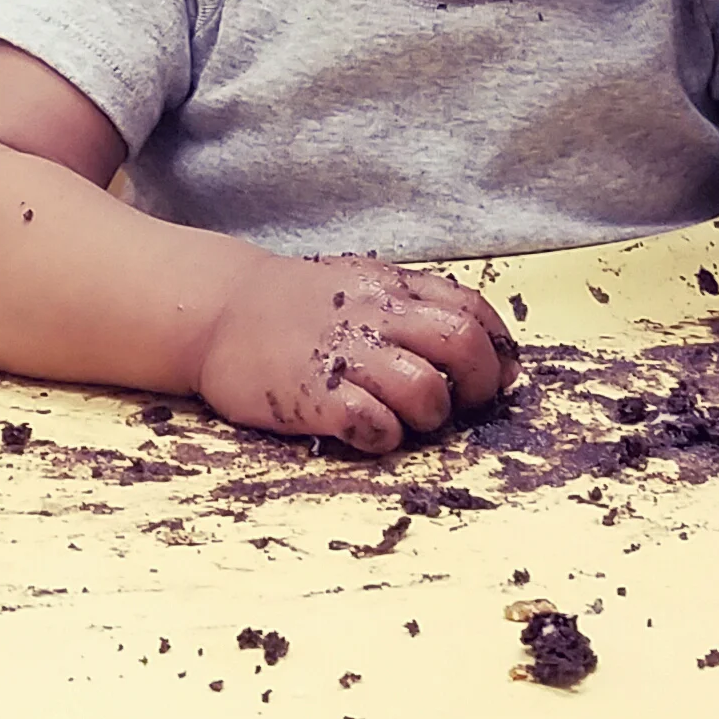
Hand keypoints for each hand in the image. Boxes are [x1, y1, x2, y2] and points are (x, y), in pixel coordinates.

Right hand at [196, 254, 514, 453]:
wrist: (217, 311)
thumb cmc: (295, 306)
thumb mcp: (360, 283)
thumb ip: (414, 306)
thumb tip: (480, 343)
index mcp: (392, 288)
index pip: (471, 309)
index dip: (498, 346)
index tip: (502, 373)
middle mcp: (375, 317)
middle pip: (461, 344)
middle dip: (481, 383)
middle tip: (466, 404)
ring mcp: (344, 357)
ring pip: (424, 390)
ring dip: (430, 414)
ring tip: (409, 419)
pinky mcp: (312, 397)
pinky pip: (373, 425)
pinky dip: (384, 435)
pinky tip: (369, 430)